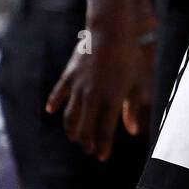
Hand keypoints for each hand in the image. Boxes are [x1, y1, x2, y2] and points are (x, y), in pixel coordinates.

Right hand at [46, 24, 153, 160]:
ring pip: (70, 116)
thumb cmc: (129, 57)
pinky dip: (54, 104)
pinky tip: (51, 111)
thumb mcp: (137, 82)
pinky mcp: (69, 75)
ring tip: (74, 136)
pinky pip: (58, 94)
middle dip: (86, 142)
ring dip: (71, 129)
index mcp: (112, 100)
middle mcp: (93, 97)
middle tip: (88, 149)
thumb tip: (134, 130)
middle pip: (85, 128)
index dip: (102, 147)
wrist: (111, 31)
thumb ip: (133, 107)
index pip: (104, 132)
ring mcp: (78, 87)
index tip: (101, 157)